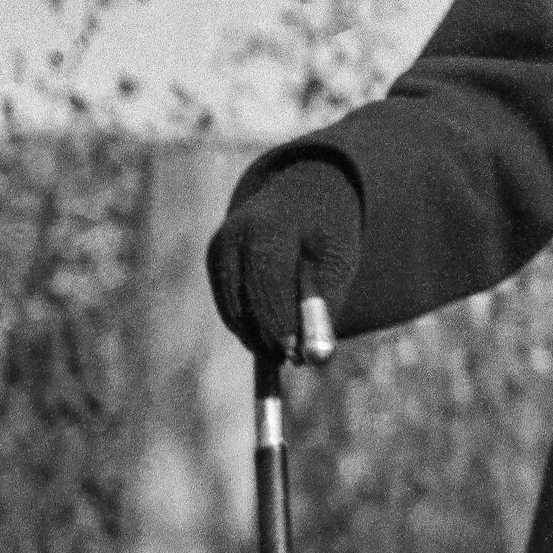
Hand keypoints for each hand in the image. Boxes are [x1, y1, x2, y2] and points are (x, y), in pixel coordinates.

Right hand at [205, 155, 363, 358]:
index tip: (294, 354)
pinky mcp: (214, 258)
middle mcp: (236, 233)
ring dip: (258, 333)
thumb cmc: (327, 231)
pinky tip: (274, 322)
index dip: (278, 321)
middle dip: (267, 335)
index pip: (267, 281)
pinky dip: (250, 322)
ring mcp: (220, 245)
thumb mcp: (339, 261)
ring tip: (290, 343)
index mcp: (272, 224)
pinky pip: (229, 305)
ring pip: (233, 308)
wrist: (301, 192)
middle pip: (244, 299)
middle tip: (292, 359)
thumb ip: (327, 305)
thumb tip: (315, 357)